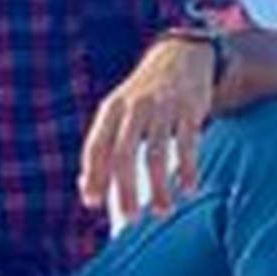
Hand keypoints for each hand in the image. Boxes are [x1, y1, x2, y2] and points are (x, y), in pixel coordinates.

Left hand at [78, 35, 214, 221]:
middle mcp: (133, 108)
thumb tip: (86, 187)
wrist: (180, 57)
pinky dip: (188, 169)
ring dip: (159, 187)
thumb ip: (104, 145)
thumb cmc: (143, 97)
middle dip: (124, 189)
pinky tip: (189, 189)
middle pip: (123, 154)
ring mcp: (162, 108)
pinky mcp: (190, 109)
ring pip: (157, 154)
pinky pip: (187, 144)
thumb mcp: (117, 112)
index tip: (93, 204)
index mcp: (110, 110)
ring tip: (161, 212)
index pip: (95, 147)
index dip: (92, 176)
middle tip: (128, 218)